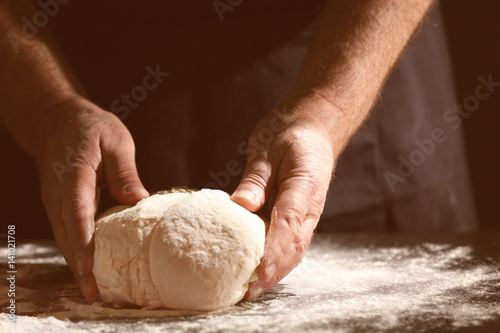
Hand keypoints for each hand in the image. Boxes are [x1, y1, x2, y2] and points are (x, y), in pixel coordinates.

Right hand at [33, 98, 148, 301]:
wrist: (55, 121)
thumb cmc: (90, 127)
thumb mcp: (115, 140)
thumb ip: (124, 171)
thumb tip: (138, 202)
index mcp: (73, 175)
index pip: (77, 212)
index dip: (84, 241)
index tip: (92, 265)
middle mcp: (59, 193)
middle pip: (67, 234)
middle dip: (80, 265)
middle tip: (96, 292)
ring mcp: (56, 201)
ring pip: (65, 238)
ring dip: (77, 265)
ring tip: (94, 291)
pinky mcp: (60, 206)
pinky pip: (67, 232)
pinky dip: (77, 252)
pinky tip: (91, 268)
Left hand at [231, 93, 335, 299]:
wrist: (314, 127)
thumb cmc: (291, 133)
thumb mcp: (268, 147)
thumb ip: (256, 178)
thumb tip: (240, 206)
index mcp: (304, 186)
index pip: (289, 224)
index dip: (274, 251)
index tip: (257, 272)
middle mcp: (309, 206)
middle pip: (294, 247)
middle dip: (272, 273)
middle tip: (246, 293)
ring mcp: (307, 213)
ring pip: (294, 251)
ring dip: (274, 273)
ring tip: (249, 292)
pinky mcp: (298, 215)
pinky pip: (289, 243)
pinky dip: (275, 261)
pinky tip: (257, 272)